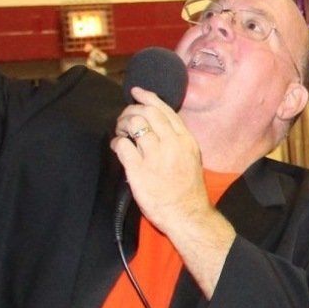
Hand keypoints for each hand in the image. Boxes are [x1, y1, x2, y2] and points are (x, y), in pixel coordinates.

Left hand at [113, 86, 209, 235]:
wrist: (187, 215)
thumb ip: (177, 140)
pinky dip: (116, 143)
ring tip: (120, 133)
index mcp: (186, 140)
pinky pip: (122, 145)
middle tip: (124, 118)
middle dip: (131, 110)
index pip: (165, 110)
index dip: (148, 97)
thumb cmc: (188, 190)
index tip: (137, 92)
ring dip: (122, 125)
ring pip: (133, 124)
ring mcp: (155, 156)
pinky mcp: (139, 169)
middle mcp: (172, 144)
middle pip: (147, 113)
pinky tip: (117, 148)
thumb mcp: (191, 158)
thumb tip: (158, 126)